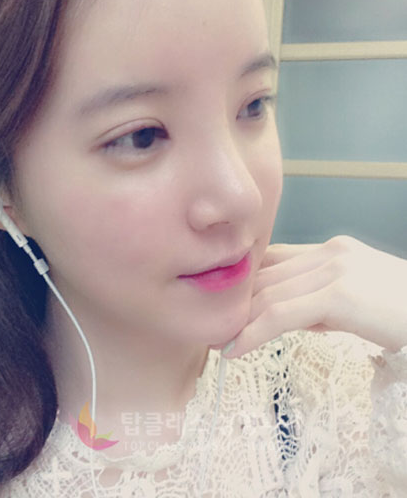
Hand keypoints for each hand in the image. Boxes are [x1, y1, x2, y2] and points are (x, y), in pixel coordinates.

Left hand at [219, 235, 406, 357]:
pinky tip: (235, 348)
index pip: (275, 261)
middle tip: (212, 326)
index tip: (226, 304)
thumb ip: (321, 301)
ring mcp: (334, 269)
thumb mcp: (356, 300)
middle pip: (267, 275)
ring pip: (269, 293)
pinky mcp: (339, 294)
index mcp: (333, 250)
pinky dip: (254, 332)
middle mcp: (330, 252)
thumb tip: (290, 317)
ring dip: (239, 319)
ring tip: (218, 340)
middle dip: (237, 302)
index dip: (247, 283)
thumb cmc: (402, 313)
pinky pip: (281, 314)